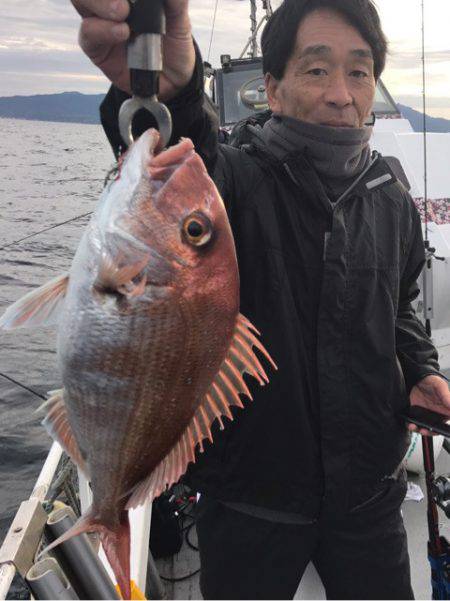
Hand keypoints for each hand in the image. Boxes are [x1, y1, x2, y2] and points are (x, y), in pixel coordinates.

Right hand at [70, 0, 195, 99]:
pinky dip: (102, 30)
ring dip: (100, 6)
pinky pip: (87, 35)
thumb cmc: (173, 45)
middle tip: (124, 6)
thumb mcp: (180, 22)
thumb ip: (175, 4)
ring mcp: (100, 24)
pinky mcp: (96, 48)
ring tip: (124, 18)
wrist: (174, 80)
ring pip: (82, 3)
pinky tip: (121, 32)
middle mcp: (109, 5)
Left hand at [408, 375, 449, 435]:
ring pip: (424, 428)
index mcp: (446, 410)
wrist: (416, 377)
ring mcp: (425, 415)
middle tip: (425, 430)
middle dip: (430, 432)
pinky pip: (414, 423)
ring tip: (415, 427)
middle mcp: (436, 415)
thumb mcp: (440, 386)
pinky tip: (410, 424)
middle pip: (435, 429)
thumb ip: (447, 397)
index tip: (440, 429)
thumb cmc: (431, 380)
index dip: (444, 429)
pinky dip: (412, 426)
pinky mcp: (415, 414)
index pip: (446, 424)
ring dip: (420, 430)